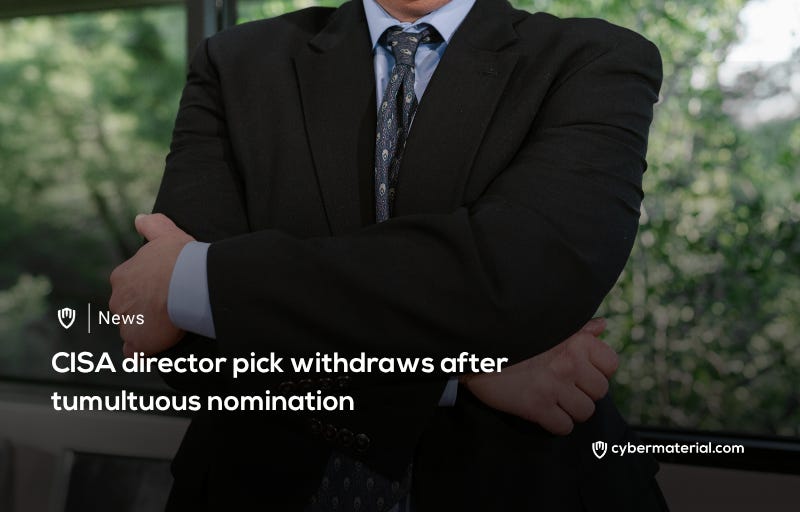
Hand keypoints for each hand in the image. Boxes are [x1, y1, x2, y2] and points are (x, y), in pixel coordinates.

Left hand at [109, 213, 193, 356]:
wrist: (187, 282)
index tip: (162, 291)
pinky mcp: (138, 341)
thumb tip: (140, 219)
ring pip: (132, 328)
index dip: (145, 290)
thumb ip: (152, 225)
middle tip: (168, 308)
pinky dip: (142, 350)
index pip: (127, 287)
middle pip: (128, 309)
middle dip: (143, 310)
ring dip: (145, 329)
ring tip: (169, 326)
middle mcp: (118, 300)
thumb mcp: (166, 233)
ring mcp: (127, 322)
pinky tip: (156, 346)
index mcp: (122, 277)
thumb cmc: (179, 257)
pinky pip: (134, 351)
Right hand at [459, 318, 617, 434]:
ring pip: (585, 412)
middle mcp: (570, 363)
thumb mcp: (548, 324)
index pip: (611, 364)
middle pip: (600, 391)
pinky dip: (555, 424)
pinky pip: (564, 427)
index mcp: (575, 341)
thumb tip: (602, 326)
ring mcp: (554, 386)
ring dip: (571, 410)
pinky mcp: (537, 406)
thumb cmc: (512, 334)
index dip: (598, 371)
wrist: (476, 347)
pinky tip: (544, 413)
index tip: (582, 372)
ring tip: (556, 402)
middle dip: (584, 392)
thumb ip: (578, 327)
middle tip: (566, 388)